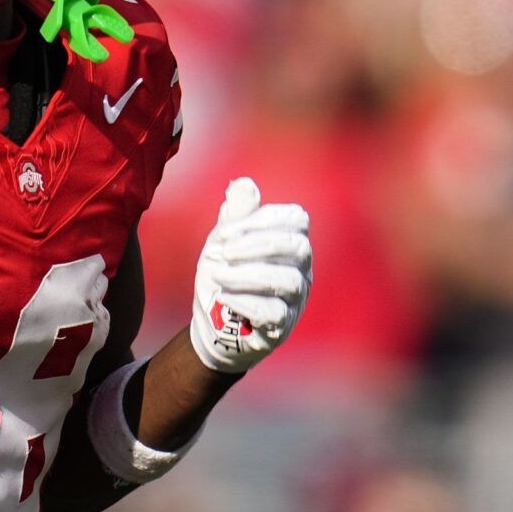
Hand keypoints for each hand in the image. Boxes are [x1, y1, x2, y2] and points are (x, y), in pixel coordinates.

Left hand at [189, 178, 311, 373]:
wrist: (212, 325)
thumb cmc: (224, 277)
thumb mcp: (224, 243)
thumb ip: (236, 215)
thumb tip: (242, 184)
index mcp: (289, 242)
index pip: (296, 219)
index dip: (262, 219)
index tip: (226, 231)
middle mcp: (300, 269)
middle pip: (297, 246)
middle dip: (256, 245)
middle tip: (222, 252)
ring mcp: (295, 299)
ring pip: (286, 281)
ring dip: (246, 276)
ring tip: (219, 276)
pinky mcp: (282, 327)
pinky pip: (275, 313)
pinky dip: (246, 302)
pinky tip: (224, 298)